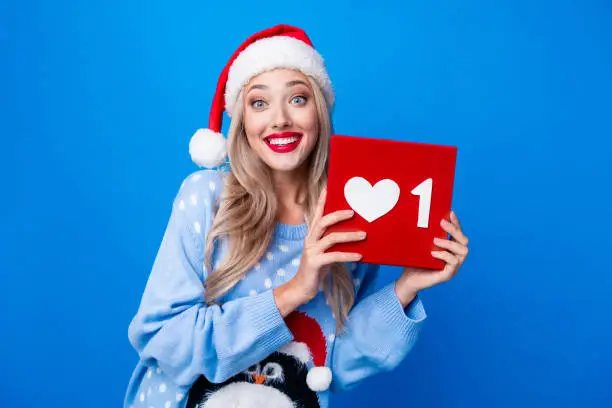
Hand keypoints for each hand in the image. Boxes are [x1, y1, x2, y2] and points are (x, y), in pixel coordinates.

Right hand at [274, 189, 365, 315]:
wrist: (302, 288)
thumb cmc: (316, 270)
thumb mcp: (324, 252)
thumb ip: (333, 243)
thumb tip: (353, 234)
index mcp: (312, 235)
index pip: (316, 214)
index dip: (321, 201)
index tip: (327, 188)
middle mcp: (310, 240)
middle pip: (324, 222)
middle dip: (339, 215)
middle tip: (354, 212)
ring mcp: (311, 251)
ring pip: (331, 238)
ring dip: (349, 236)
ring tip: (364, 235)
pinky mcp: (315, 263)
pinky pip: (334, 256)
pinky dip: (348, 255)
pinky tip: (360, 256)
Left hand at [395, 210, 468, 306]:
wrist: (408, 280)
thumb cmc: (415, 262)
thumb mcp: (422, 246)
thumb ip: (427, 235)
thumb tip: (424, 218)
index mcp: (451, 249)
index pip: (459, 234)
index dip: (457, 223)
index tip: (450, 213)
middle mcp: (455, 257)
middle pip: (464, 241)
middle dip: (455, 230)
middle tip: (442, 223)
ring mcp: (453, 267)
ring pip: (463, 251)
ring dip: (449, 243)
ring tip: (435, 240)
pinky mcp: (448, 275)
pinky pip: (453, 263)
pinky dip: (444, 255)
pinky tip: (433, 253)